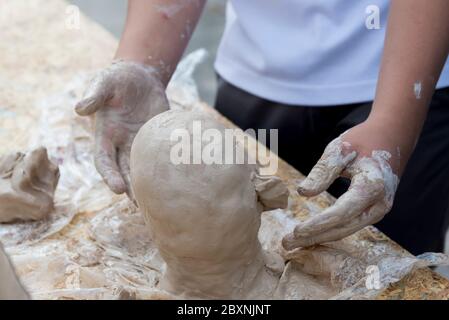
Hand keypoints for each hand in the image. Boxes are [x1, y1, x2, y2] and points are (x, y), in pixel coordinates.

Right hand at [75, 60, 168, 196]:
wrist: (139, 76)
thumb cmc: (116, 79)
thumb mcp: (104, 83)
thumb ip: (94, 95)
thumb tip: (80, 108)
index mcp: (105, 135)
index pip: (104, 161)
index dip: (109, 175)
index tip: (117, 189)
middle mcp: (122, 144)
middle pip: (124, 170)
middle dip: (130, 187)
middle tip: (140, 204)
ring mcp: (140, 142)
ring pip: (142, 168)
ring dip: (147, 184)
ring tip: (158, 201)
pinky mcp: (157, 139)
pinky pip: (161, 156)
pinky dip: (166, 168)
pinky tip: (176, 179)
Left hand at [283, 120, 399, 249]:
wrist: (391, 137)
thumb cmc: (361, 140)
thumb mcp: (339, 149)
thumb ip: (322, 172)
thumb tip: (303, 193)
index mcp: (372, 186)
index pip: (341, 212)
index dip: (318, 224)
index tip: (296, 230)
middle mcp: (379, 204)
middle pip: (343, 227)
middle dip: (314, 237)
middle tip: (286, 243)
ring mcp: (379, 210)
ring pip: (346, 230)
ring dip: (319, 237)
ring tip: (293, 243)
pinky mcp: (373, 211)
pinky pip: (350, 225)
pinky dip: (329, 231)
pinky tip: (311, 234)